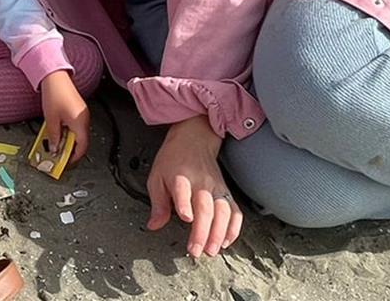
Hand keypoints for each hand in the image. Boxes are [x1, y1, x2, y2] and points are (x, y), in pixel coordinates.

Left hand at [37, 71, 89, 163]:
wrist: (55, 76)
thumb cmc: (54, 93)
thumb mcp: (51, 119)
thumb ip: (54, 136)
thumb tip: (55, 148)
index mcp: (80, 123)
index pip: (81, 147)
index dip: (73, 157)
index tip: (65, 162)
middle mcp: (84, 119)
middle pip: (81, 142)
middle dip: (70, 150)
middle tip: (58, 155)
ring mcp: (82, 114)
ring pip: (78, 134)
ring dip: (68, 141)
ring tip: (56, 144)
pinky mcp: (78, 110)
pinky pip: (76, 127)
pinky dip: (68, 133)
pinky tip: (58, 133)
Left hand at [146, 116, 240, 257]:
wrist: (194, 139)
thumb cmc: (173, 159)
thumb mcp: (157, 176)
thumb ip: (157, 203)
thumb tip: (154, 225)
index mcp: (180, 177)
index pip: (183, 190)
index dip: (184, 204)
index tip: (186, 218)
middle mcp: (201, 182)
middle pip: (205, 207)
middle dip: (202, 231)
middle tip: (196, 250)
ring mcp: (216, 187)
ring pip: (223, 211)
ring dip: (219, 233)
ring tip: (211, 250)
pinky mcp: (226, 192)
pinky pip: (235, 211)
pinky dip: (234, 228)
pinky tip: (226, 241)